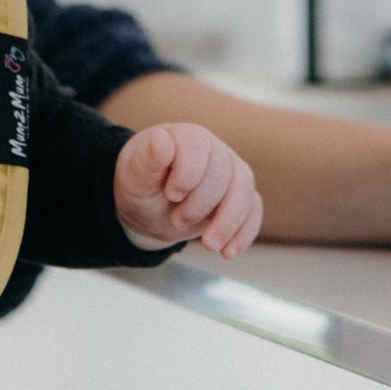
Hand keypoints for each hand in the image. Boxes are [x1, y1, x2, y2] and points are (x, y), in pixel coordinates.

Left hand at [114, 123, 262, 258]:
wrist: (148, 207)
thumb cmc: (141, 184)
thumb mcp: (136, 175)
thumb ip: (149, 159)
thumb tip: (160, 138)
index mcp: (187, 137)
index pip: (199, 147)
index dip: (187, 175)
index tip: (171, 195)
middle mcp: (214, 150)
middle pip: (223, 174)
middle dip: (201, 205)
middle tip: (176, 221)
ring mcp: (231, 172)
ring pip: (245, 192)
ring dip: (228, 223)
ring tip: (209, 245)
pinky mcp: (240, 195)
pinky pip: (254, 210)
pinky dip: (244, 232)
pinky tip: (227, 252)